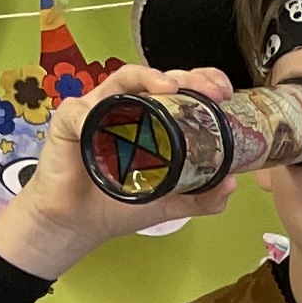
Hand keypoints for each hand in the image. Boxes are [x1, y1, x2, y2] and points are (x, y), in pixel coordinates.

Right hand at [0, 60, 252, 278]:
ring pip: (123, 79)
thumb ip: (202, 197)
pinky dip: (94, 113)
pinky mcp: (69, 122)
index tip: (224, 92)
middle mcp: (126, 108)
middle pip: (157, 78)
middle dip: (186, 77)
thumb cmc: (118, 205)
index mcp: (151, 119)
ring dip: (148, 77)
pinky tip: (107, 121)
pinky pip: (81, 111)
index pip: (179, 90)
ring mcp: (97, 111)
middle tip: (210, 89)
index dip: (202, 83)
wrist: (78, 226)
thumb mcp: (170, 203)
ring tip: (169, 87)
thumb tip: (232, 184)